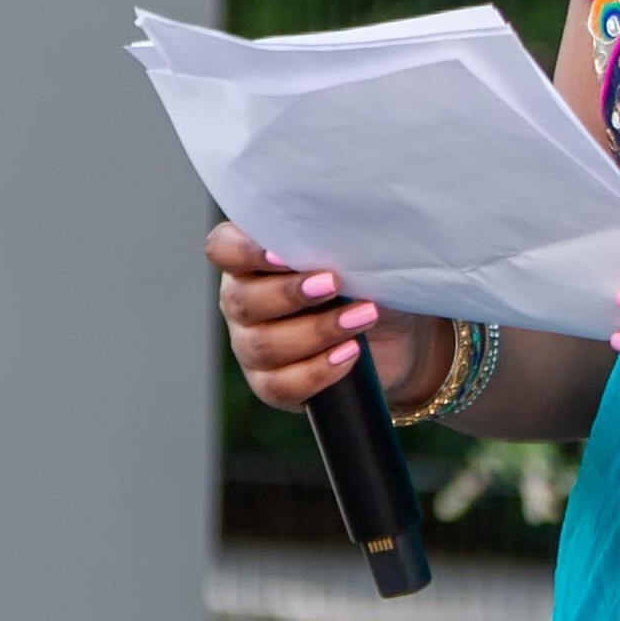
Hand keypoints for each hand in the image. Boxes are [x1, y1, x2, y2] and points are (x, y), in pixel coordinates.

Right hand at [210, 225, 443, 416]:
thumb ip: (334, 244)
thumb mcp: (357, 257)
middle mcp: (244, 302)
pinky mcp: (271, 385)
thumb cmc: (368, 284)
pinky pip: (280, 385)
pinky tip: (350, 354)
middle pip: (241, 300)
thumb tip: (337, 235)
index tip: (285, 255)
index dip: (244, 251)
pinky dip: (318, 370)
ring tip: (362, 317)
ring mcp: (252, 346)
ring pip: (263, 345)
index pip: (223, 249)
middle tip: (335, 283)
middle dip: (290, 293)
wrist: (396, 338)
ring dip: (316, 331)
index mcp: (253, 261)